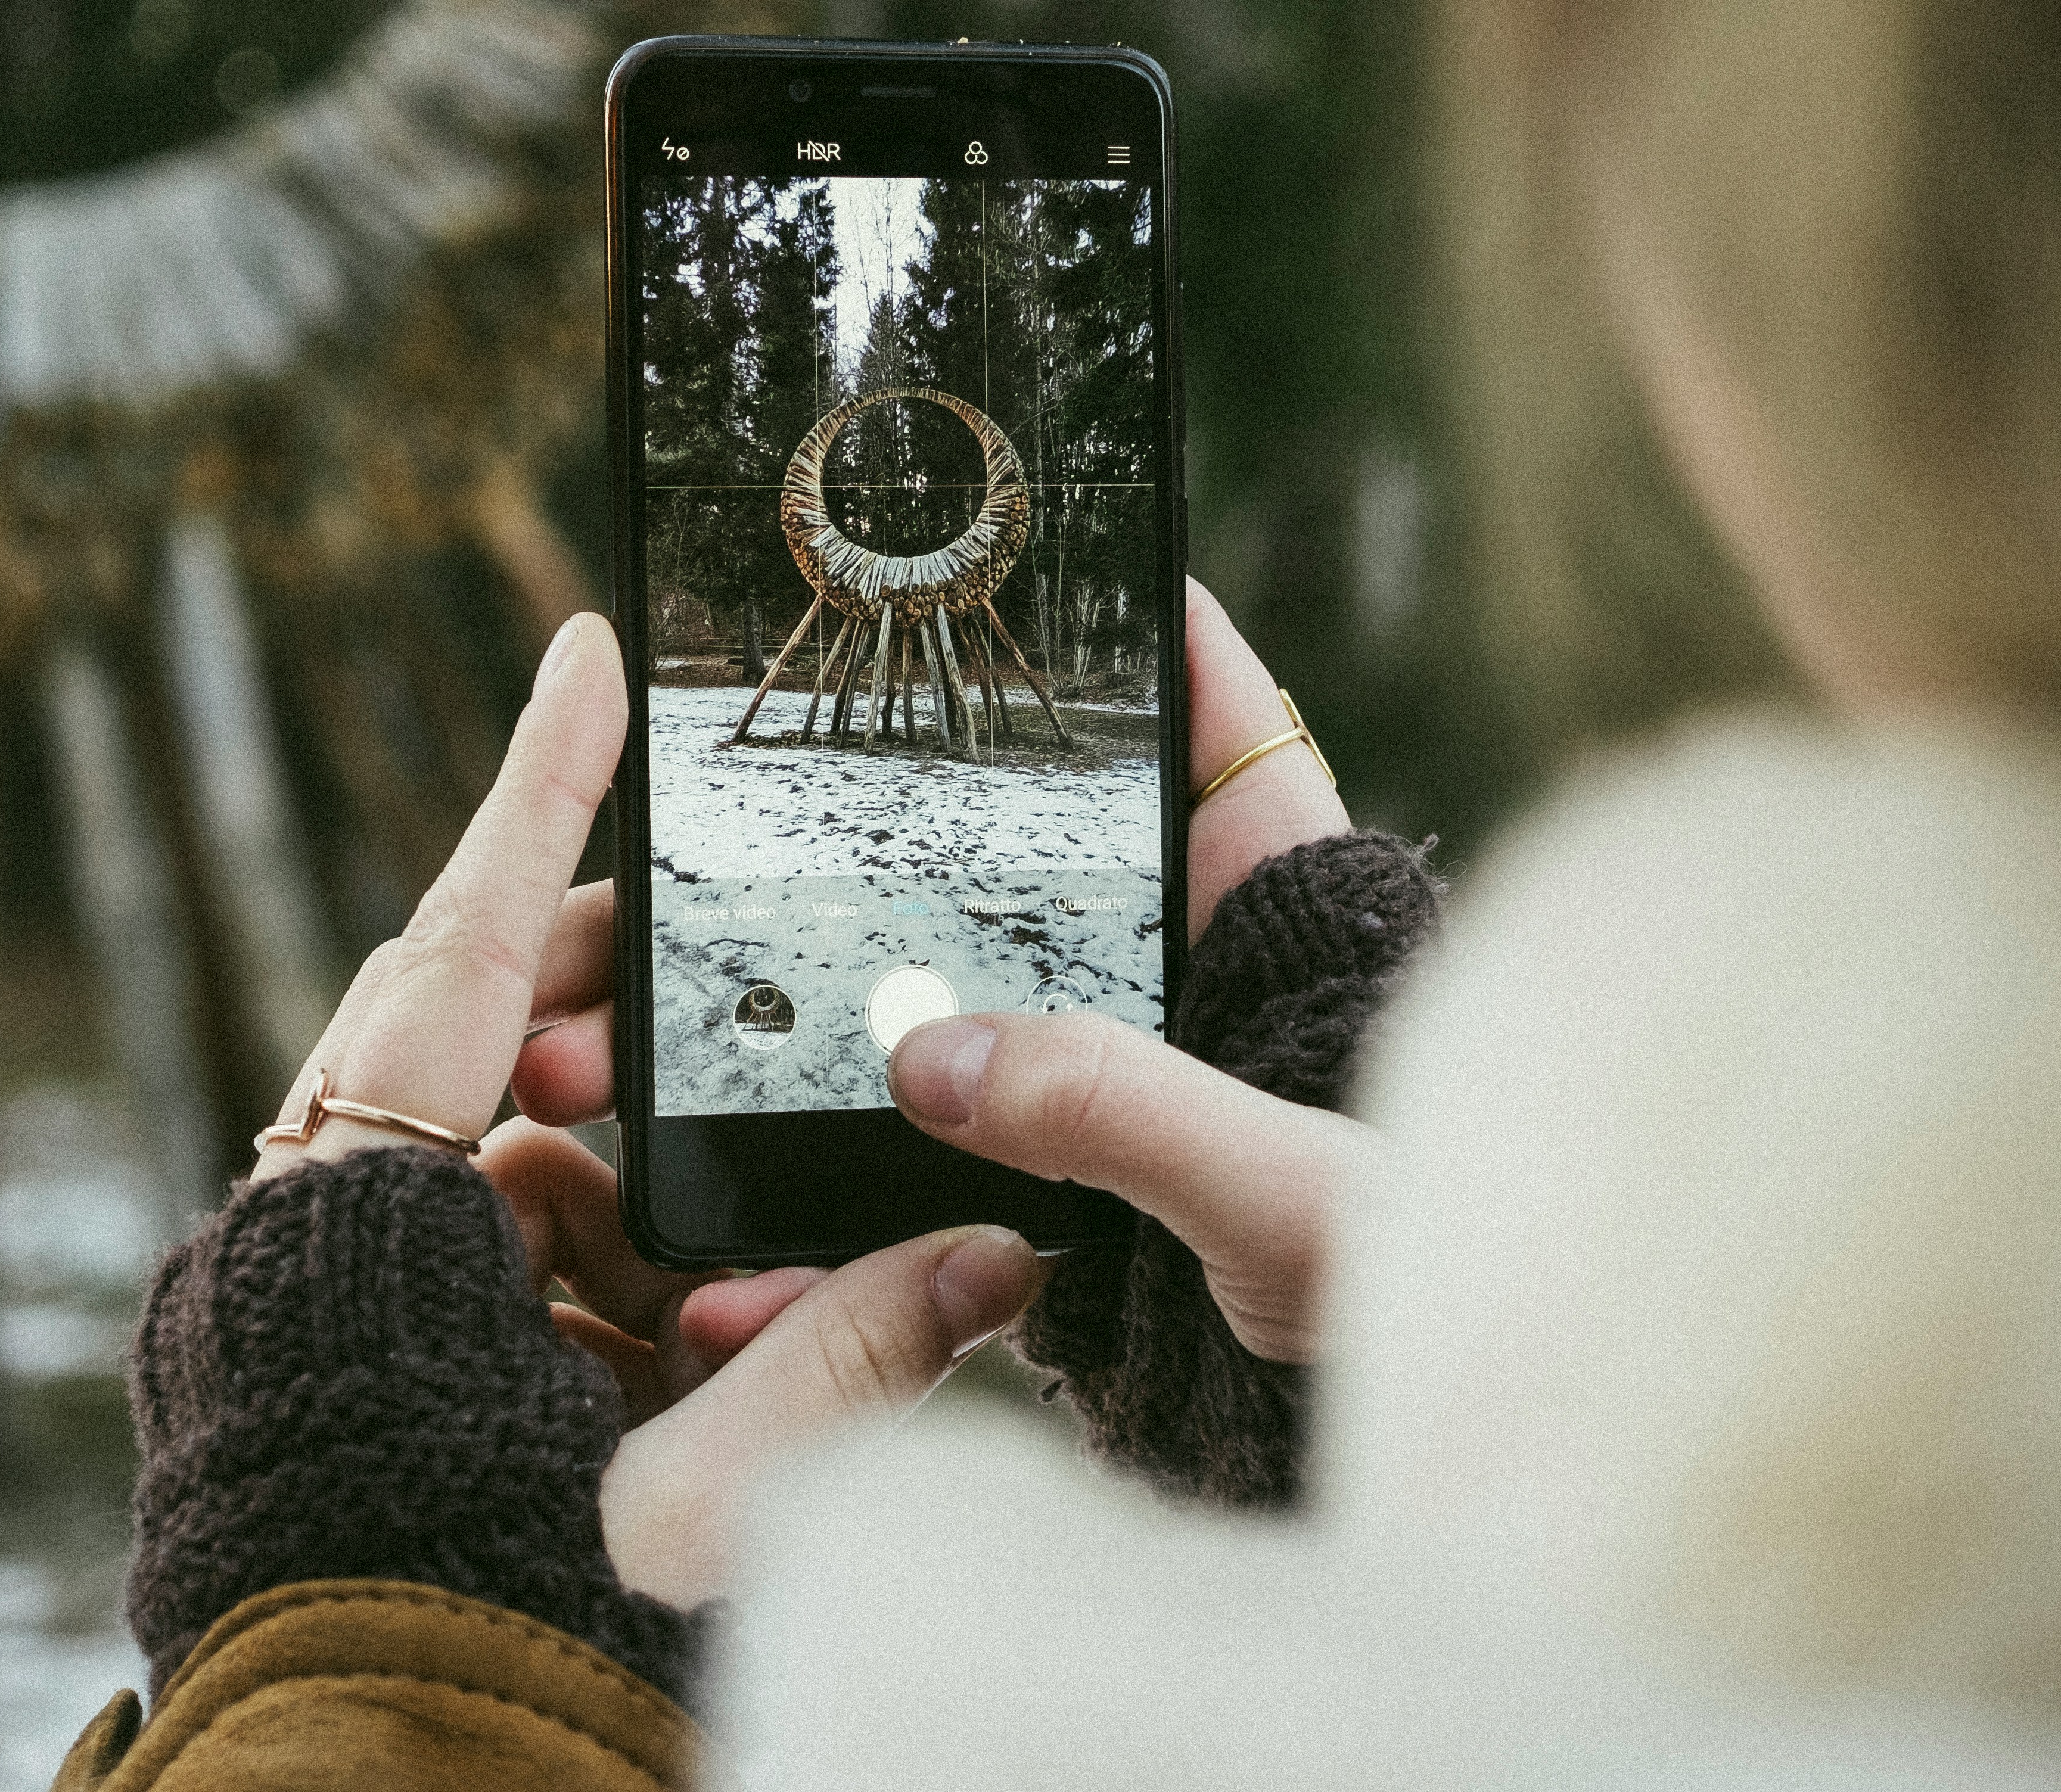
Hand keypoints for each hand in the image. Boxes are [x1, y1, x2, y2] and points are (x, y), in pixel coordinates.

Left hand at [259, 613, 1042, 1604]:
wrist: (371, 1756)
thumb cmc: (486, 1620)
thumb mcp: (693, 1498)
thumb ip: (848, 1358)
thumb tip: (1008, 1248)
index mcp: (365, 1222)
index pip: (465, 956)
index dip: (534, 795)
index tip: (585, 656)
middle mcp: (336, 1223)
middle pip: (492, 1029)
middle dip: (630, 994)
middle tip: (732, 951)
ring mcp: (351, 1277)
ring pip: (511, 1141)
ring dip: (634, 1158)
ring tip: (736, 1222)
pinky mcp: (383, 1338)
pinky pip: (503, 1238)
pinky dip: (602, 1249)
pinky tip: (690, 1323)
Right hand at [516, 580, 1366, 1365]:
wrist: (1436, 1510)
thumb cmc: (1423, 1298)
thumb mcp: (1295, 1187)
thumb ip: (1128, 1109)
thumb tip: (936, 1058)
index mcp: (1286, 933)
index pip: (1220, 729)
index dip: (1134, 632)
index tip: (1016, 550)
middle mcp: (1194, 996)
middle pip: (1010, 871)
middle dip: (836, 864)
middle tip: (679, 842)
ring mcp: (1119, 1103)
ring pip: (933, 1028)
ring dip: (780, 1043)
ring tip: (624, 1047)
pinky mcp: (1067, 1224)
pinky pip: (921, 1196)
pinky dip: (820, 1227)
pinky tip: (724, 1257)